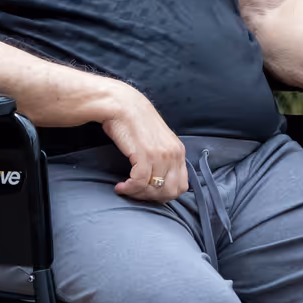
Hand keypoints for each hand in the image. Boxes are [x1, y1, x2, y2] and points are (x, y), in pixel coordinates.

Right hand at [100, 84, 187, 202]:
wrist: (122, 105)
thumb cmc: (136, 122)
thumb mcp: (158, 140)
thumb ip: (164, 157)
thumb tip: (160, 180)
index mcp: (179, 151)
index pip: (182, 186)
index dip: (165, 195)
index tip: (149, 193)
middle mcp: (173, 154)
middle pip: (170, 191)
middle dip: (151, 197)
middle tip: (136, 193)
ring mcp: (161, 155)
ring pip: (154, 189)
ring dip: (137, 194)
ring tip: (125, 189)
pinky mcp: (145, 154)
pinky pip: (138, 182)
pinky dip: (128, 188)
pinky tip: (120, 186)